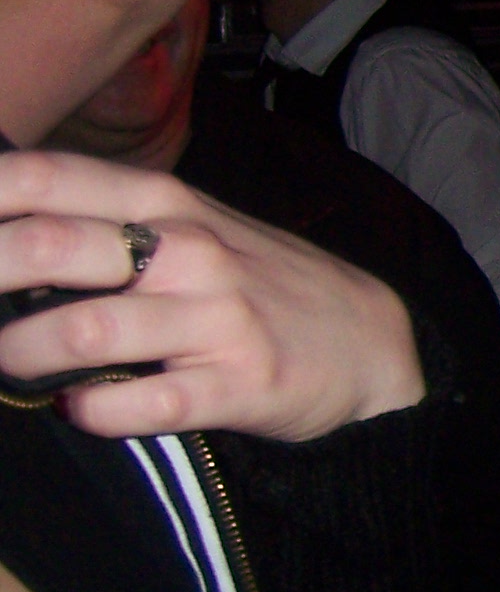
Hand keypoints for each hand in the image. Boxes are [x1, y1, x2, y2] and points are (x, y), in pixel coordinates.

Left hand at [0, 150, 423, 441]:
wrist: (371, 346)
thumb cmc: (258, 284)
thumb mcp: (194, 228)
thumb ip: (107, 220)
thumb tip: (2, 222)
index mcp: (166, 203)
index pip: (49, 179)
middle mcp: (188, 251)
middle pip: (49, 247)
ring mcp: (214, 318)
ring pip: (86, 329)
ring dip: (23, 353)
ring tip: (10, 365)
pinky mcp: (238, 384)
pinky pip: (144, 403)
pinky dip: (93, 412)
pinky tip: (77, 411)